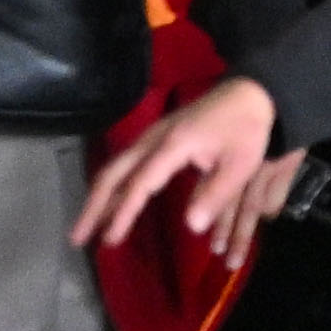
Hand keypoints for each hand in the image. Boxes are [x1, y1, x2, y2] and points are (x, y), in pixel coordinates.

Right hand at [76, 77, 307, 257]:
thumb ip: (216, 195)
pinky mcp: (158, 137)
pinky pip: (126, 164)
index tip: (109, 239)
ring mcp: (153, 136)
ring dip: (99, 197)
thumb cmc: (249, 128)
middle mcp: (154, 139)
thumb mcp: (241, 164)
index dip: (123, 213)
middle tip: (77, 237)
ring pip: (116, 168)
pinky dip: (113, 186)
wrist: (253, 92)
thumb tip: (191, 228)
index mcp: (173, 145)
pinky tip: (109, 204)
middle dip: (94, 206)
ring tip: (85, 227)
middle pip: (114, 173)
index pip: (140, 184)